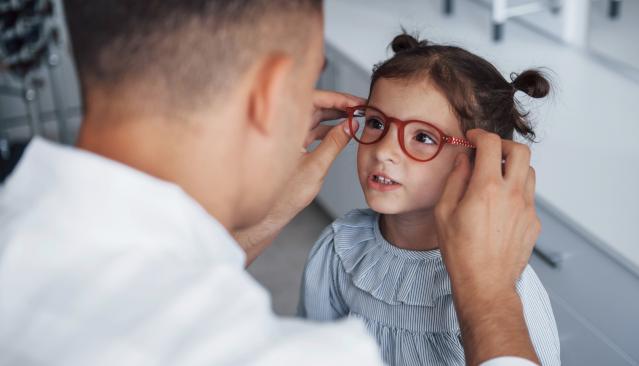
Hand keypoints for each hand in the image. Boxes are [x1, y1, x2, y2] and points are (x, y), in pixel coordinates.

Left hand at [235, 90, 364, 265]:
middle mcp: (283, 128)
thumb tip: (350, 126)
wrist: (267, 216)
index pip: (313, 100)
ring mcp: (287, 137)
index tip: (356, 102)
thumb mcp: (316, 167)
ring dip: (334, 116)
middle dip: (338, 105)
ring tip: (354, 117)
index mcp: (285, 127)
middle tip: (359, 108)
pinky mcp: (291, 147)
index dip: (338, 99)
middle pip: (314, 106)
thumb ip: (335, 143)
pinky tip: (340, 130)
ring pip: (313, 118)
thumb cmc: (283, 197)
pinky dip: (326, 129)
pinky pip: (311, 130)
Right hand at [434, 129, 540, 363]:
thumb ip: (455, 180)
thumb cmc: (460, 252)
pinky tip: (499, 205)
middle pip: (521, 150)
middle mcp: (512, 194)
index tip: (472, 139)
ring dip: (512, 167)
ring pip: (529, 172)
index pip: (491, 144)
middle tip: (488, 152)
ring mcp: (527, 208)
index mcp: (486, 188)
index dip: (480, 135)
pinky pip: (528, 195)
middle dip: (503, 145)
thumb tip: (464, 159)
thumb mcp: (444, 212)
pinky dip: (515, 190)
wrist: (485, 283)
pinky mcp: (533, 222)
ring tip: (494, 178)